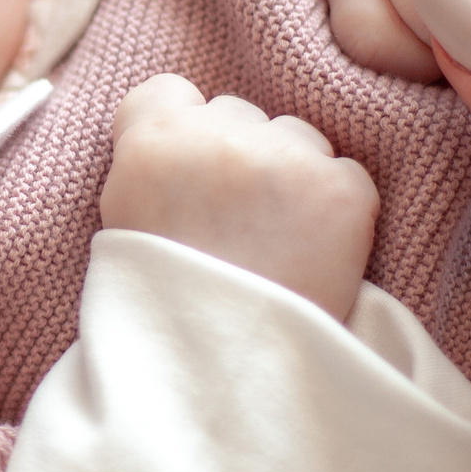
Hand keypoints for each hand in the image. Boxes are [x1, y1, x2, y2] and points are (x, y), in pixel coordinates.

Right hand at [100, 75, 379, 320]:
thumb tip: (182, 125)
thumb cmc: (167, 312)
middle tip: (234, 227)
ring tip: (274, 245)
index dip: (181, 131)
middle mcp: (219, 136)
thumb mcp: (122, 224)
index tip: (188, 176)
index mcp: (151, 142)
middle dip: (240, 157)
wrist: (225, 380)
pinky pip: (347, 176)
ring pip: (299, 137)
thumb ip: (148, 163)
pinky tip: (310, 257)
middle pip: (239, 114)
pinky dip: (337, 212)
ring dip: (292, 177)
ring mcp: (286, 159)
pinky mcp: (344, 191)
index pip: (169, 92)